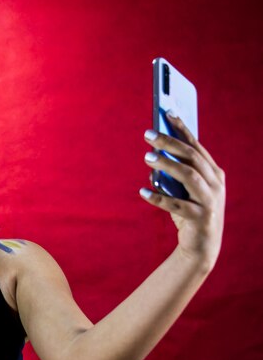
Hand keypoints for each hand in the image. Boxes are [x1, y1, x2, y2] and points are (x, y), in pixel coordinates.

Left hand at [140, 112, 225, 267]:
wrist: (202, 247)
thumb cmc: (189, 212)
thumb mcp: (182, 190)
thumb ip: (172, 174)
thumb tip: (152, 158)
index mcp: (213, 172)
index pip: (196, 146)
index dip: (182, 129)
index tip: (167, 112)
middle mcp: (215, 183)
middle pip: (191, 157)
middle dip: (170, 143)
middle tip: (148, 134)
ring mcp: (211, 200)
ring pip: (189, 177)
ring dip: (167, 165)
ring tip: (147, 157)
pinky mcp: (201, 218)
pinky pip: (177, 205)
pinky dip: (159, 198)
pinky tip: (143, 192)